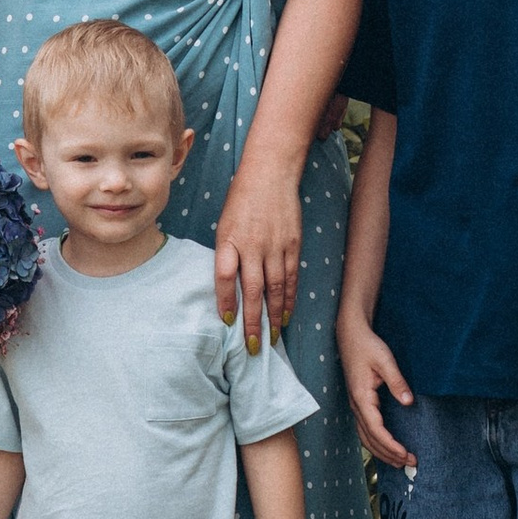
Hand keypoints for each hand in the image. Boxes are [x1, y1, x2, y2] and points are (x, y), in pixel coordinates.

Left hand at [214, 158, 303, 348]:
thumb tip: (228, 287)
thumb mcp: (225, 223)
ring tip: (272, 338)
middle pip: (252, 290)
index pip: (224, 275)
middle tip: (252, 346)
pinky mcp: (292, 244)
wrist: (270, 172)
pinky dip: (289, 298)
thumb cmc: (241, 199)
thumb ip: (227, 253)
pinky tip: (286, 315)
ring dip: (273, 316)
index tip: (227, 322)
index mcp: (229, 238)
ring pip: (275, 288)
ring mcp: (275, 245)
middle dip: (252, 321)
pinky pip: (291, 277)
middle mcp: (252, 244)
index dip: (226, 300)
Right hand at [340, 309, 413, 468]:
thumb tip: (408, 402)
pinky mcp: (358, 402)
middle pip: (370, 439)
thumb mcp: (385, 360)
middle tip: (410, 463)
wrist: (350, 335)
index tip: (405, 454)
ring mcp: (355, 405)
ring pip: (366, 437)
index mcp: (361, 397)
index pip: (376, 429)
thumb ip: (397, 382)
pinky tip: (387, 447)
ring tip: (400, 462)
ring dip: (382, 451)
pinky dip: (376, 442)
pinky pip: (366, 429)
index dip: (390, 444)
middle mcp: (355, 405)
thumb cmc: (367, 346)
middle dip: (389, 454)